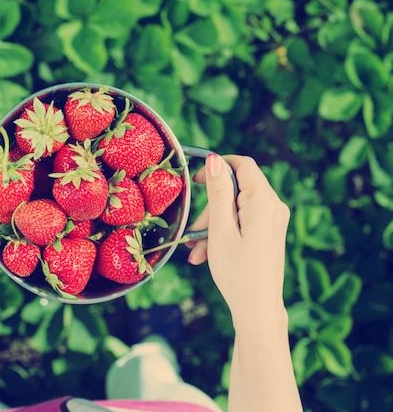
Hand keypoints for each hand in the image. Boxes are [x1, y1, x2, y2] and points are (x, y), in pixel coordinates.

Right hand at [186, 154, 289, 328]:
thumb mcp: (220, 228)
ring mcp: (273, 220)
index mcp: (264, 201)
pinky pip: (242, 221)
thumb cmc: (237, 271)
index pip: (242, 165)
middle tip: (192, 231)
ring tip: (196, 251)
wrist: (258, 308)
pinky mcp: (269, 232)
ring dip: (213, 224)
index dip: (217, 166)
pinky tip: (206, 254)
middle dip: (211, 207)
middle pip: (236, 189)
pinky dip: (223, 232)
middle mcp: (274, 206)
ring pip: (236, 208)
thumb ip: (218, 191)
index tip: (195, 181)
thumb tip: (214, 159)